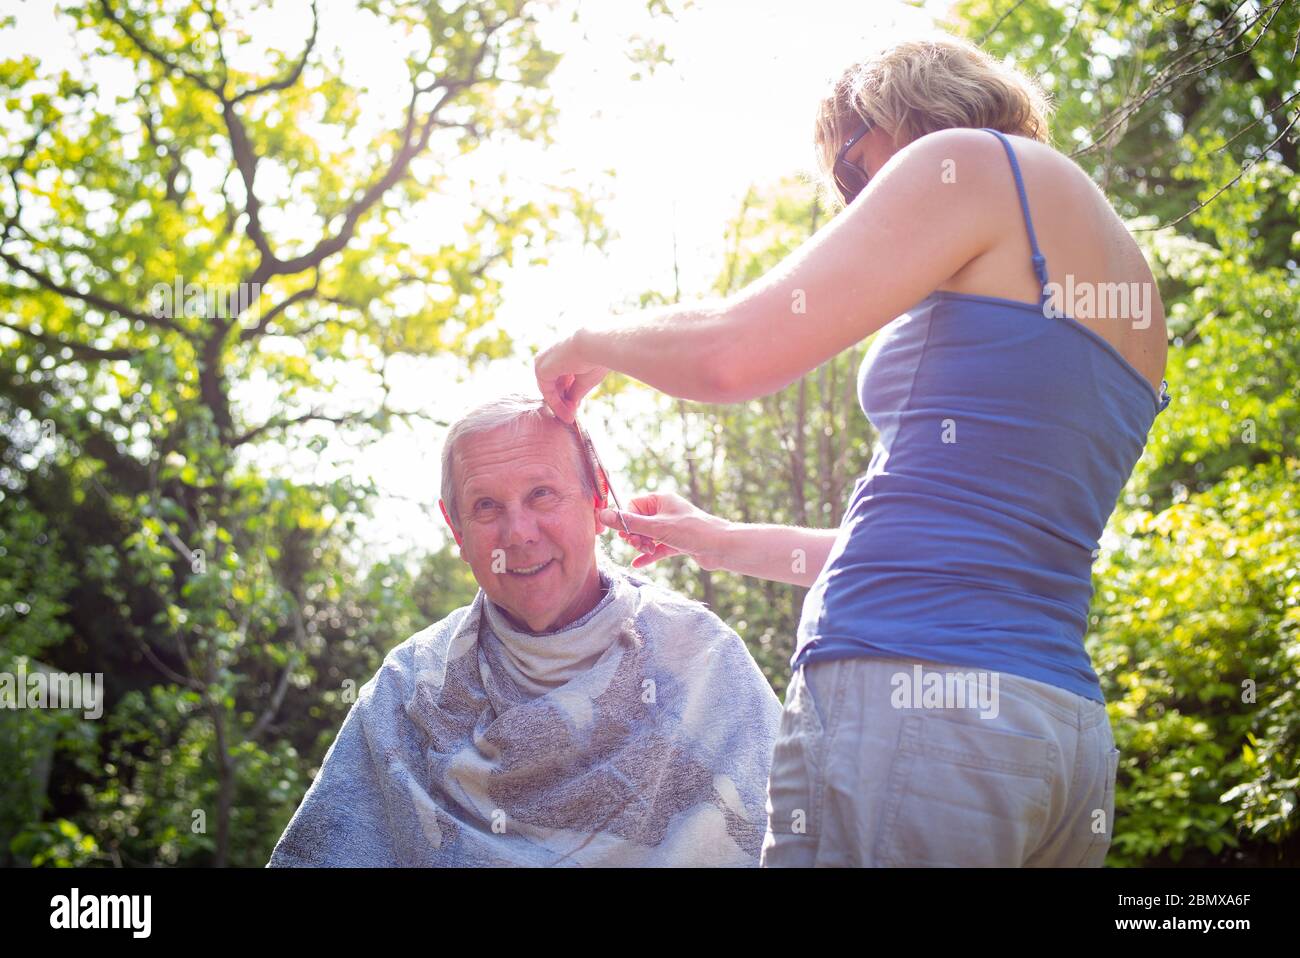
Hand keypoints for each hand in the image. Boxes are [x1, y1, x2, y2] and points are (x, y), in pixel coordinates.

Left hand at [534, 330, 608, 423]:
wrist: (595, 345)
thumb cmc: (595, 357)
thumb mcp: (583, 379)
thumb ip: (574, 392)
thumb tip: (571, 407)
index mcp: (559, 353)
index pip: (559, 377)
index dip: (567, 394)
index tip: (575, 408)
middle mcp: (548, 356)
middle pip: (552, 384)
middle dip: (562, 402)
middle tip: (570, 417)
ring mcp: (542, 362)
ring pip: (549, 389)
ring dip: (559, 406)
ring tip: (569, 419)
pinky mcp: (541, 370)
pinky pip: (547, 392)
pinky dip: (556, 405)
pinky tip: (567, 414)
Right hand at [598, 491, 729, 570]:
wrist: (720, 548)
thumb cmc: (692, 531)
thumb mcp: (656, 527)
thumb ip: (629, 523)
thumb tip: (603, 514)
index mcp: (660, 500)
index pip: (633, 506)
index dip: (626, 520)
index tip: (626, 534)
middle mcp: (665, 511)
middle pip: (638, 523)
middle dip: (635, 535)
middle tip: (639, 544)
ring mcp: (671, 527)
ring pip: (647, 536)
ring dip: (643, 546)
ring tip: (647, 552)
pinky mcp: (676, 542)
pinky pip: (657, 547)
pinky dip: (649, 555)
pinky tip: (638, 564)